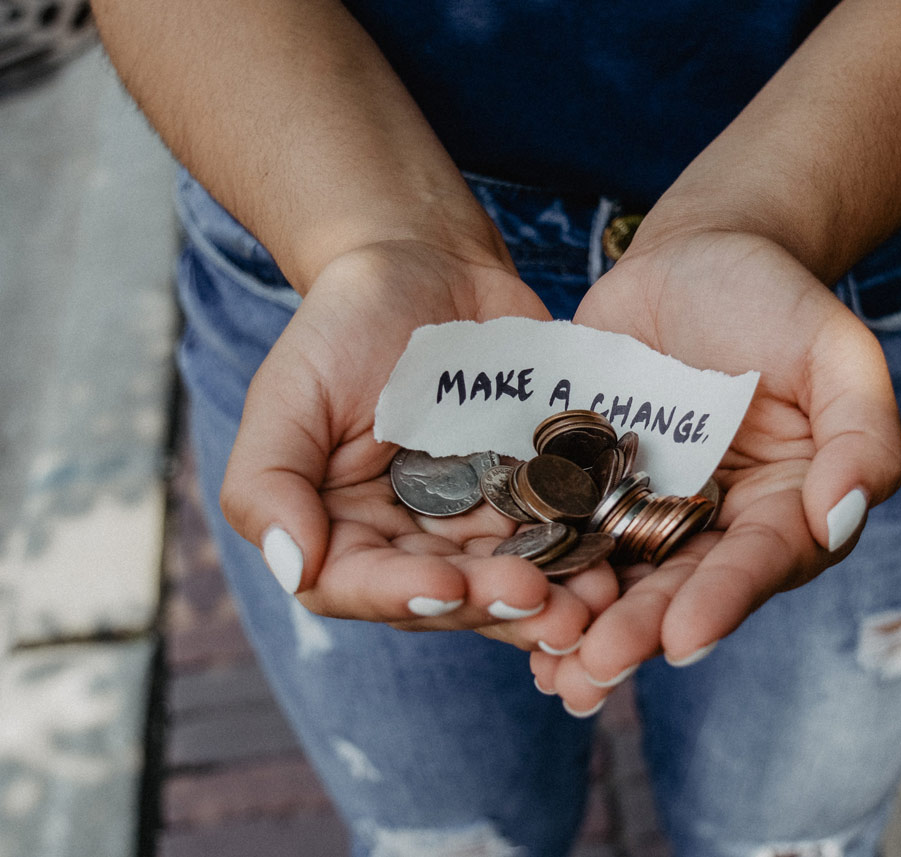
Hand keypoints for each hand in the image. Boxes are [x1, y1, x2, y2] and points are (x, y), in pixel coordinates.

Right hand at [219, 239, 618, 652]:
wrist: (428, 266)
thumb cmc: (344, 325)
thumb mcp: (289, 393)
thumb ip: (268, 482)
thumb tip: (293, 567)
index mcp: (343, 530)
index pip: (361, 585)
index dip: (403, 595)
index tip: (448, 585)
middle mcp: (412, 540)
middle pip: (450, 596)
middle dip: (495, 605)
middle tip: (544, 603)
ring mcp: (478, 521)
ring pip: (513, 579)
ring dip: (554, 599)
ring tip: (594, 602)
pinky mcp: (535, 494)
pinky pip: (562, 533)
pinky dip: (587, 552)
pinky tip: (617, 561)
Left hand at [532, 229, 900, 711]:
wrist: (695, 257)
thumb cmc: (776, 299)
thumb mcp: (837, 352)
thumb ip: (862, 433)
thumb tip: (842, 517)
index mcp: (785, 507)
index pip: (760, 562)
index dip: (724, 600)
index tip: (684, 637)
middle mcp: (717, 524)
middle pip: (681, 586)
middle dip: (640, 631)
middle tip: (596, 667)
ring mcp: (648, 507)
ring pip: (619, 577)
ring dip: (585, 625)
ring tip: (550, 670)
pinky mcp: (589, 484)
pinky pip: (564, 531)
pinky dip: (540, 569)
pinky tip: (505, 606)